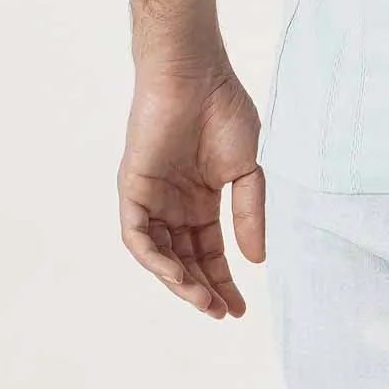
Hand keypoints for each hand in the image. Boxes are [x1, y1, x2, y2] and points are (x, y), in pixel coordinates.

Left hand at [117, 62, 265, 318]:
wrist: (196, 76)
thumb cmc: (224, 112)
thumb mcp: (249, 172)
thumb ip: (250, 215)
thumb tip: (256, 261)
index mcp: (200, 201)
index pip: (208, 252)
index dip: (223, 281)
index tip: (240, 309)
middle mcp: (173, 205)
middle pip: (185, 260)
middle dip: (203, 289)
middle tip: (223, 313)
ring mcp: (151, 199)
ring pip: (159, 255)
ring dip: (180, 282)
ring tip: (205, 302)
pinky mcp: (132, 190)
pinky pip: (137, 236)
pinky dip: (155, 260)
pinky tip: (177, 277)